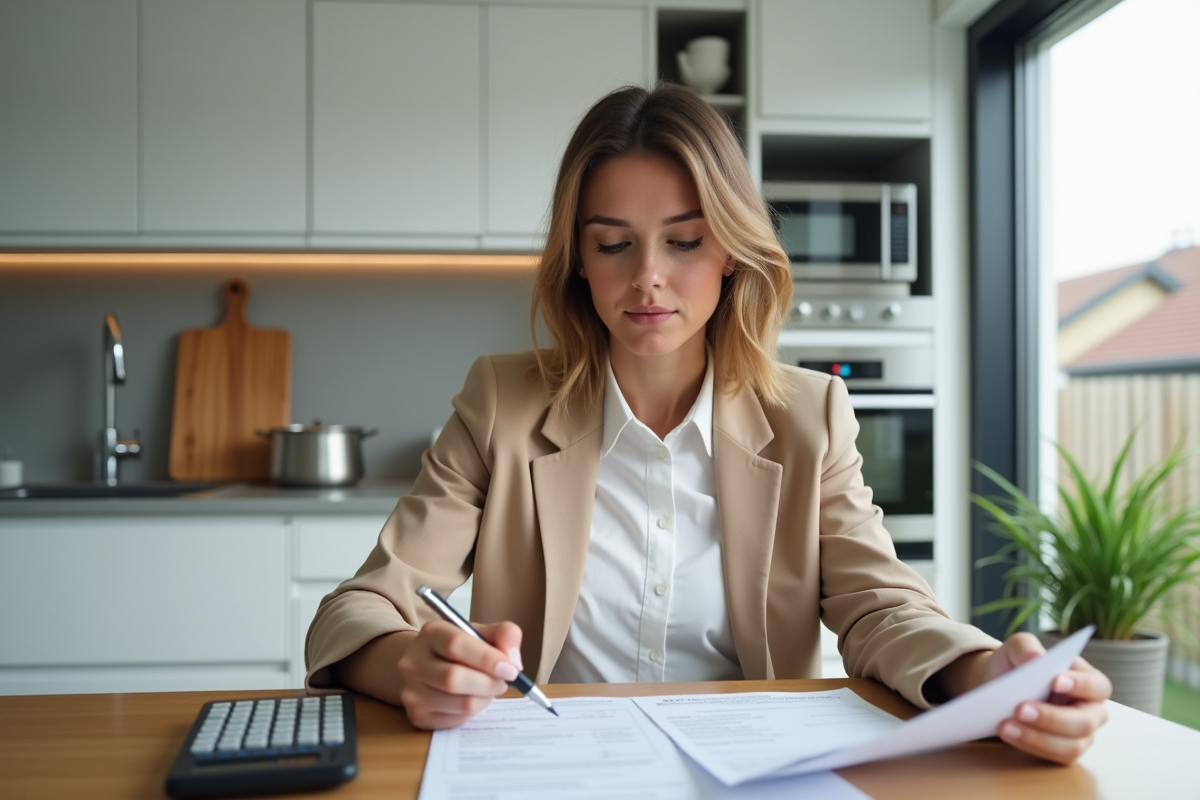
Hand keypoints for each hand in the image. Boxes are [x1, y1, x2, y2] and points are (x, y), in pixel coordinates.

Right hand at [396, 619, 524, 729]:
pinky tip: (472, 698)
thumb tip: (513, 662)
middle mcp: (412, 662)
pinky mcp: (418, 716)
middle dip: (489, 683)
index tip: (511, 669)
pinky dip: (474, 711)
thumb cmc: (458, 649)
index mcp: (430, 633)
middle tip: (504, 682)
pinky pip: (458, 720)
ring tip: (488, 688)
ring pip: (461, 704)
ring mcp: (412, 692)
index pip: (456, 645)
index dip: (487, 658)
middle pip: (454, 679)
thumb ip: (504, 635)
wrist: (424, 667)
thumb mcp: (480, 632)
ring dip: (485, 698)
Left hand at [983, 632, 1111, 763]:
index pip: (1097, 686)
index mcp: (1088, 680)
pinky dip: (1030, 746)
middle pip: (1084, 722)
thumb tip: (1036, 658)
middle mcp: (1091, 710)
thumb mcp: (1017, 647)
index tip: (1054, 680)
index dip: (1081, 685)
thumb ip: (1026, 646)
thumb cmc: (1018, 665)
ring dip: (1037, 738)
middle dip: (1052, 718)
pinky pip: (1053, 756)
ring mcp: (1080, 735)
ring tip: (1006, 725)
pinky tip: (1007, 733)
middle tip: (1019, 709)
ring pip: (1070, 746)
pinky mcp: (1062, 750)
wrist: (999, 687)